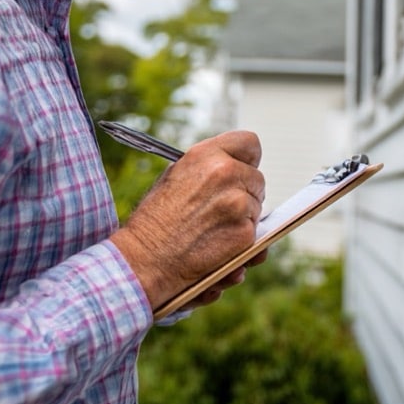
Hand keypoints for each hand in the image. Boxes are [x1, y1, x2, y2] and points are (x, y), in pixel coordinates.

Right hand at [110, 130, 265, 309]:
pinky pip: (257, 236)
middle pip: (257, 179)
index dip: (247, 159)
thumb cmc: (155, 221)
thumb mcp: (175, 177)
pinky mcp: (246, 234)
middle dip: (245, 193)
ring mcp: (239, 203)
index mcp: (206, 155)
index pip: (249, 143)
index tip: (243, 169)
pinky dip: (243, 243)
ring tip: (213, 230)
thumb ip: (208, 167)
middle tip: (222, 208)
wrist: (145, 260)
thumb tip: (236, 169)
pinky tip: (218, 247)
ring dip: (243, 219)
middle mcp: (226, 173)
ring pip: (257, 208)